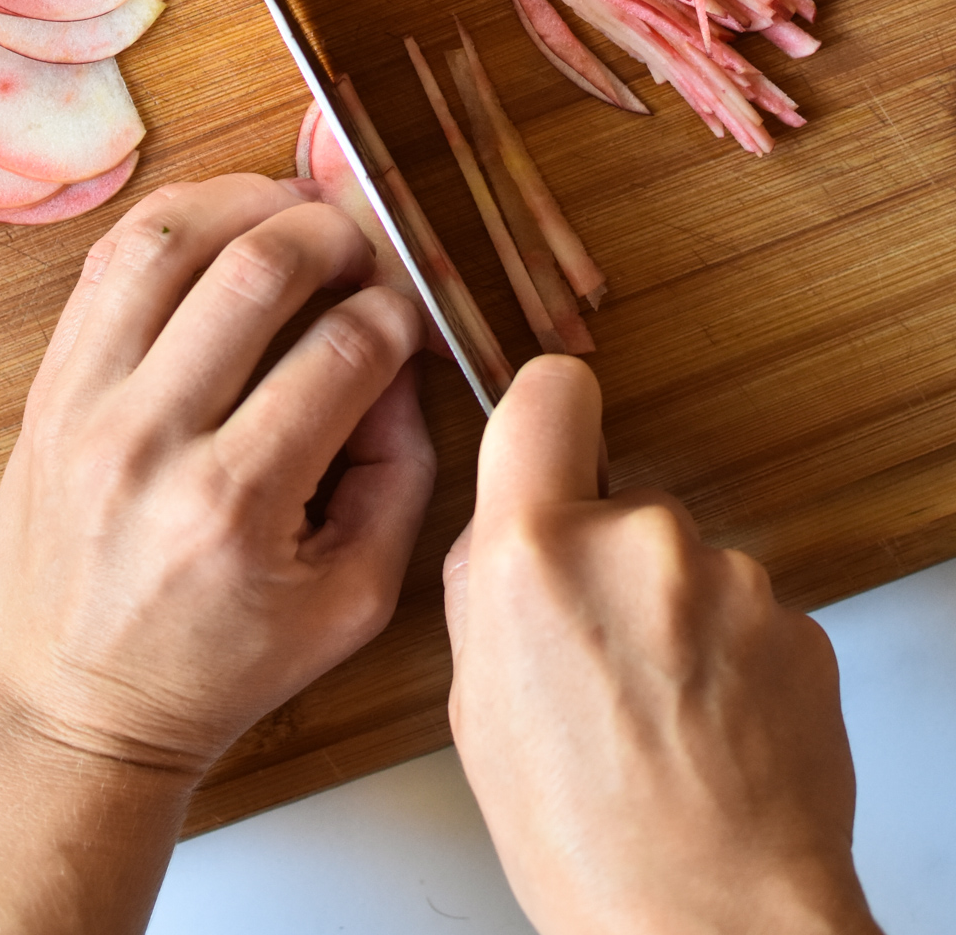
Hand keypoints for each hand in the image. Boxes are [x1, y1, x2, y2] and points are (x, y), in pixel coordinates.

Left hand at [0, 171, 434, 772]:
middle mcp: (149, 443)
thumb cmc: (220, 665)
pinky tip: (219, 229)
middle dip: (329, 236)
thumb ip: (402, 473)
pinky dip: (171, 224)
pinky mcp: (47, 388)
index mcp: (234, 506)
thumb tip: (403, 358)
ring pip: (165, 241)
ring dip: (244, 204)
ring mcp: (83, 407)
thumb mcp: (354, 601)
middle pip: (255, 271)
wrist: (75, 709)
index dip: (396, 312)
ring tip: (289, 217)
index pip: (344, 351)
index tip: (406, 314)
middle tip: (357, 249)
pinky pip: (104, 264)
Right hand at [444, 356, 880, 934]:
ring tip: (660, 712)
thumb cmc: (585, 843)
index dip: (545, 413)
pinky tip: (710, 727)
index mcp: (534, 554)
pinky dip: (729, 653)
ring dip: (672, 613)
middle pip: (618, 498)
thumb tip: (505, 533)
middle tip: (600, 657)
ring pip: (684, 561)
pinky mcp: (796, 619)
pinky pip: (744, 609)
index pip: (548, 392)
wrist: (711, 926)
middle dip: (606, 557)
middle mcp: (638, 543)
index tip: (550, 441)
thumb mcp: (476, 707)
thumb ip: (486, 589)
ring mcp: (729, 579)